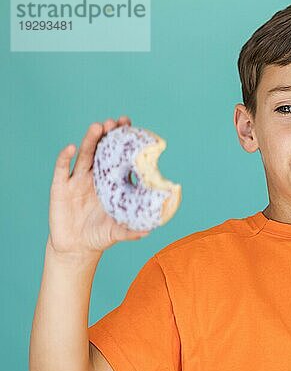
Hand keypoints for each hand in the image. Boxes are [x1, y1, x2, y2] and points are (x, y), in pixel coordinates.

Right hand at [48, 116, 149, 257]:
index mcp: (111, 182)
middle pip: (101, 150)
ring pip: (84, 155)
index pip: (118, 156)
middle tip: (115, 122)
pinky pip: (62, 170)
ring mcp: (76, 180)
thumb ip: (131, 230)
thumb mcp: (118, 232)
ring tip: (98, 127)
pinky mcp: (60, 188)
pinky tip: (71, 148)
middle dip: (107, 134)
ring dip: (90, 140)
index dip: (123, 141)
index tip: (130, 125)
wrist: (76, 248)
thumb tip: (150, 229)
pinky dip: (65, 158)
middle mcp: (94, 176)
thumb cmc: (100, 235)